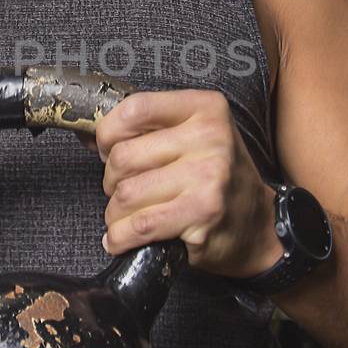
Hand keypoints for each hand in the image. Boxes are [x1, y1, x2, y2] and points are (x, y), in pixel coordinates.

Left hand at [93, 89, 282, 276]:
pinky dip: (121, 238)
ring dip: (116, 215)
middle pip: (123, 157)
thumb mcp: (194, 138)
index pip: (134, 109)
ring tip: (132, 217)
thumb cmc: (217, 180)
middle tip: (128, 191)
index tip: (109, 150)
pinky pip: (138, 225)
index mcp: (204, 108)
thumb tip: (88, 134)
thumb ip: (148, 130)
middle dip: (112, 182)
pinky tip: (126, 238)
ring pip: (126, 194)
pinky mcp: (202, 213)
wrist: (258, 225)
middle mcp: (210, 137)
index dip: (109, 134)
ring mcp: (208, 176)